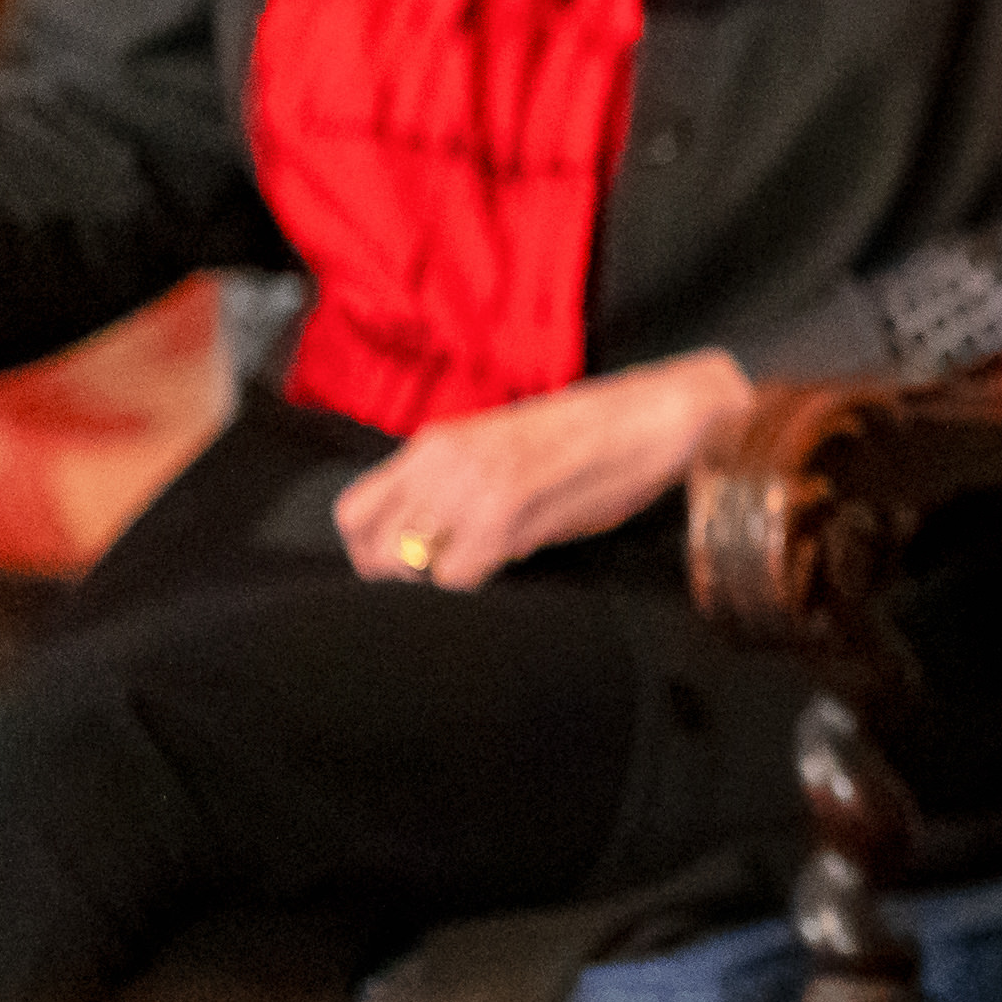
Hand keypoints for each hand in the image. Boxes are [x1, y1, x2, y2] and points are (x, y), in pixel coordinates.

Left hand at [332, 350, 755, 589]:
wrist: (647, 418)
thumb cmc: (586, 432)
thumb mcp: (499, 443)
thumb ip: (454, 482)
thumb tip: (428, 532)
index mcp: (435, 444)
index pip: (354, 511)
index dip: (367, 549)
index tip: (395, 563)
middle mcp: (441, 464)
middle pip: (374, 548)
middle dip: (398, 574)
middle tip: (436, 576)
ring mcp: (471, 491)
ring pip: (411, 566)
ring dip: (436, 579)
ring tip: (476, 567)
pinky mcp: (508, 518)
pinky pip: (457, 574)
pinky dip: (471, 583)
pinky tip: (504, 564)